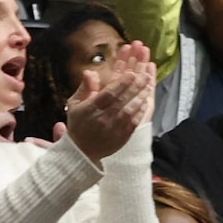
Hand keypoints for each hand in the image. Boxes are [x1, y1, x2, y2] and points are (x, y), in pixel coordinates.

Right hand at [65, 38, 157, 160]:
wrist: (82, 151)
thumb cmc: (78, 124)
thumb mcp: (74, 104)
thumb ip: (85, 87)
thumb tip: (90, 71)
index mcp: (90, 109)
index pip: (108, 94)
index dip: (121, 83)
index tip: (131, 74)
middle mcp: (103, 118)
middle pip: (122, 100)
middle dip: (135, 87)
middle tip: (144, 76)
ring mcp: (114, 129)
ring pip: (130, 110)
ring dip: (140, 97)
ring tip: (147, 86)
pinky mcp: (122, 137)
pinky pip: (134, 122)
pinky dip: (140, 111)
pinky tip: (145, 102)